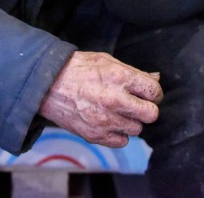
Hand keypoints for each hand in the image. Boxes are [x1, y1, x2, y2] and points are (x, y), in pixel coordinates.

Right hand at [38, 51, 161, 147]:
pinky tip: (109, 122)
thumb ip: (133, 72)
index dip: (153, 92)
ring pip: (137, 129)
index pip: (154, 91)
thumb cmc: (77, 68)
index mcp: (119, 77)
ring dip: (131, 121)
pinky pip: (122, 141)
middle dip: (147, 109)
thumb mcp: (106, 61)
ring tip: (118, 111)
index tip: (147, 93)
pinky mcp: (95, 135)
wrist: (47, 85)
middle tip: (136, 104)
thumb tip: (156, 78)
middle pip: (151, 114)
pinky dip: (118, 134)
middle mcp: (115, 99)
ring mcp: (105, 120)